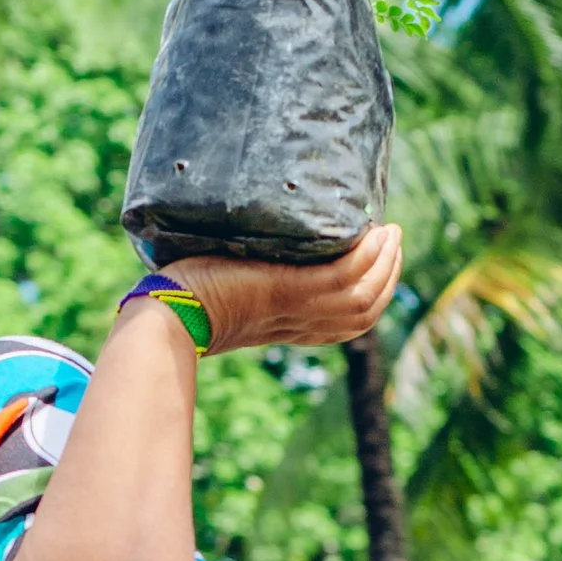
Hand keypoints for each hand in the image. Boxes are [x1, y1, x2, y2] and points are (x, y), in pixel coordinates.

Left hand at [165, 224, 402, 354]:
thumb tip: (259, 241)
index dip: (372, 291)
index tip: (379, 260)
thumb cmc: (186, 300)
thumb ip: (255, 275)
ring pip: (363, 293)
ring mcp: (297, 306)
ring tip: (390, 232)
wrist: (168, 315)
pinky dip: (366, 256)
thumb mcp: (233, 289)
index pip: (349, 320)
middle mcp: (301, 322)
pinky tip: (374, 234)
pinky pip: (344, 275)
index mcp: (292, 328)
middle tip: (393, 239)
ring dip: (385, 261)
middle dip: (387, 275)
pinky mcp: (287, 288)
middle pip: (365, 310)